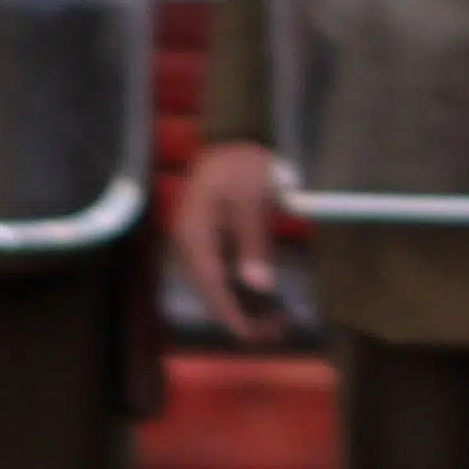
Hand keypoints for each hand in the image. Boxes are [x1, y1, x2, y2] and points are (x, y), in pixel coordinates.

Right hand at [164, 138, 291, 341]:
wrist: (235, 133)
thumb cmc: (242, 161)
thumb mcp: (251, 196)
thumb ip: (253, 241)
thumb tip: (259, 285)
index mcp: (193, 234)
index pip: (210, 284)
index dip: (231, 313)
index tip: (253, 335)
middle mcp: (191, 244)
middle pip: (212, 291)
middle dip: (242, 315)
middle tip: (276, 332)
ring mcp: (201, 243)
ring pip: (219, 285)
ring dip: (245, 306)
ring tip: (277, 322)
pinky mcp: (214, 241)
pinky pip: (225, 273)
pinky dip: (244, 289)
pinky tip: (267, 300)